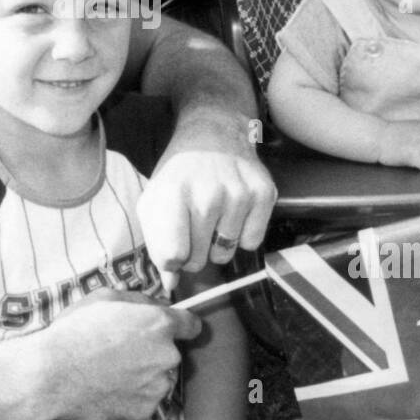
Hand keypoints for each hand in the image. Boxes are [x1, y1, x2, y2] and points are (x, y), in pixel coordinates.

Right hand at [37, 291, 199, 419]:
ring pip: (158, 380)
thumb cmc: (75, 331)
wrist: (53, 374)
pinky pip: (143, 401)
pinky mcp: (144, 412)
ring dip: (143, 376)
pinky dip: (130, 397)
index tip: (174, 329)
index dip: (182, 326)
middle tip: (122, 351)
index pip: (192, 325)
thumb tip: (155, 305)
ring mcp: (157, 388)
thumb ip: (139, 301)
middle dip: (153, 352)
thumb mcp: (106, 297)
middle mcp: (167, 357)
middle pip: (170, 354)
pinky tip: (106, 388)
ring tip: (110, 372)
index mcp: (160, 325)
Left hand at [138, 112, 276, 281]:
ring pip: (225, 255)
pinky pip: (252, 243)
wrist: (212, 134)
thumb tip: (171, 285)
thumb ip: (158, 245)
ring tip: (212, 216)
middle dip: (193, 253)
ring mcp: (238, 194)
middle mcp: (207, 194)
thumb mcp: (155, 201)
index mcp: (173, 194)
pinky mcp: (263, 193)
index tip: (173, 249)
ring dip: (217, 245)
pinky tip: (233, 212)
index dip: (171, 261)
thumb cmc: (179, 174)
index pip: (173, 255)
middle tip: (192, 227)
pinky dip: (242, 236)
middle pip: (198, 261)